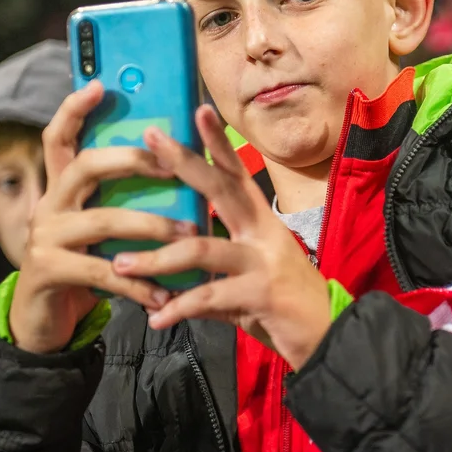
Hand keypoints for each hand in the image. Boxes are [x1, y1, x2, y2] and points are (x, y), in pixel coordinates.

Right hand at [10, 81, 196, 353]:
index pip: (58, 137)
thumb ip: (119, 200)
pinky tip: (165, 294)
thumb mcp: (98, 227)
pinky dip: (139, 283)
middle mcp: (49, 205)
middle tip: (173, 165)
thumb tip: (173, 167)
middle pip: (84, 165)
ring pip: (103, 220)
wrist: (42, 322)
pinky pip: (103, 271)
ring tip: (190, 234)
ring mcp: (45, 238)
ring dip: (152, 227)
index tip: (99, 84)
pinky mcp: (49, 272)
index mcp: (61, 188)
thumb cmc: (84, 265)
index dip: (74, 109)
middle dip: (131, 160)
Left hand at [111, 105, 331, 369]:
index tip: (198, 110)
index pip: (238, 175)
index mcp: (264, 223)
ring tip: (121, 265)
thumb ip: (215, 275)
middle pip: (221, 189)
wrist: (330, 340)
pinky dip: (177, 307)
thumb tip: (172, 282)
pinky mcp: (261, 294)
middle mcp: (265, 234)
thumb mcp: (251, 281)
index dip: (219, 143)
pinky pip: (208, 296)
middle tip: (151, 139)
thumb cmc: (287, 308)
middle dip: (184, 161)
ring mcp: (264, 262)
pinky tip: (156, 318)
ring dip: (156, 259)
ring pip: (200, 250)